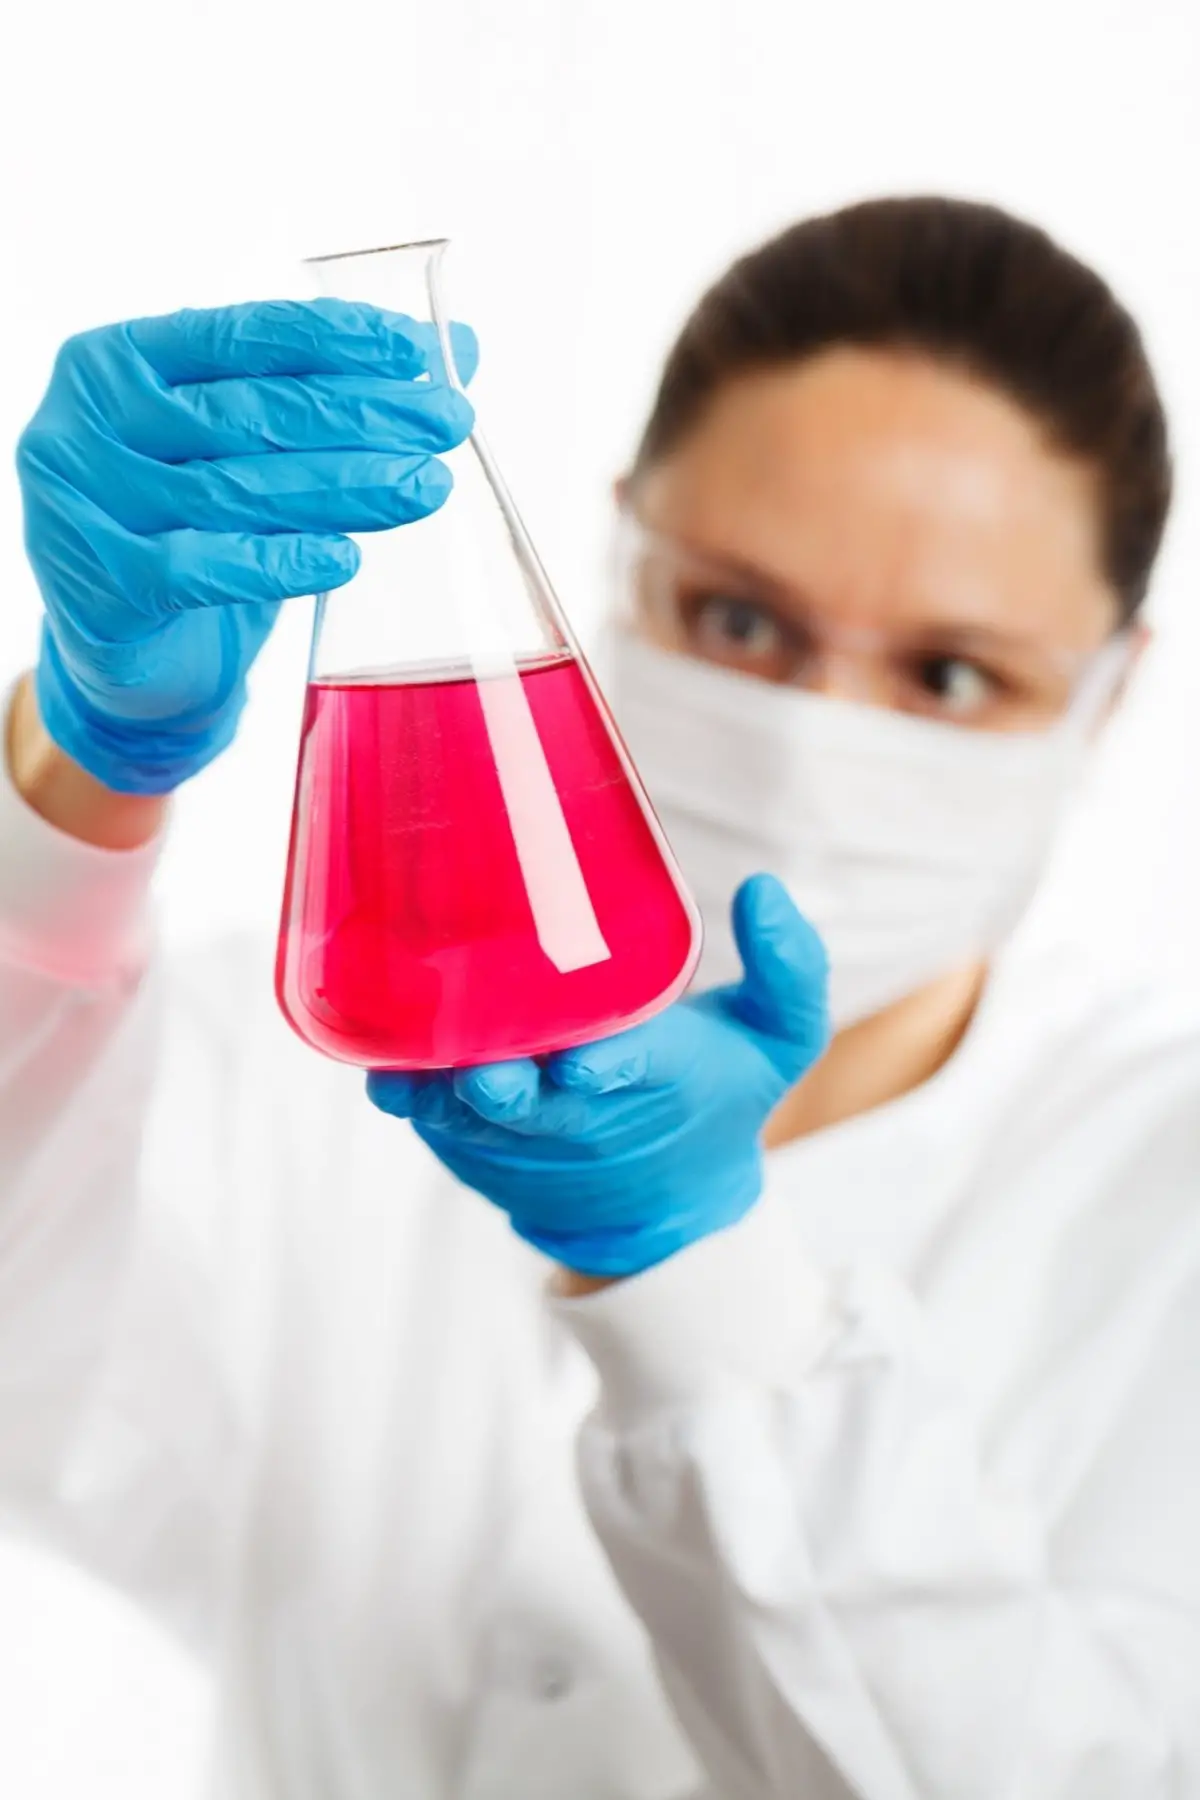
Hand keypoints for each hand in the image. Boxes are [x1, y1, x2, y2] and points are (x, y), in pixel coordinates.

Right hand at [17, 299, 475, 793]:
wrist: (116, 643)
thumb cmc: (187, 525)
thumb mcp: (241, 450)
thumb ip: (326, 394)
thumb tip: (456, 348)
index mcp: (117, 362)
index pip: (240, 336)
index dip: (335, 339)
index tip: (419, 351)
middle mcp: (90, 427)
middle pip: (249, 414)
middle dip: (363, 416)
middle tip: (447, 421)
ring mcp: (89, 509)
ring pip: (239, 491)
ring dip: (345, 487)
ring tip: (425, 485)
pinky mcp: (105, 591)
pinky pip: (206, 571)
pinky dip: (280, 564)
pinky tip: (345, 558)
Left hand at [368, 877, 828, 1278]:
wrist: (660, 1208)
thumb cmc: (715, 1098)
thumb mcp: (779, 1040)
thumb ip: (790, 969)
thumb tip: (764, 888)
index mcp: (651, 1082)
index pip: (623, 1074)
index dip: (600, 1068)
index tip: (579, 1063)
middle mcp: (571, 1117)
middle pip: (523, 1103)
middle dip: (500, 1088)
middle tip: (481, 1068)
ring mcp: (508, 1135)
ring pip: (456, 1112)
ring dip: (433, 1084)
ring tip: (401, 1034)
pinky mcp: (462, 1140)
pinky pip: (421, 1110)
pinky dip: (399, 1079)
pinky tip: (371, 1024)